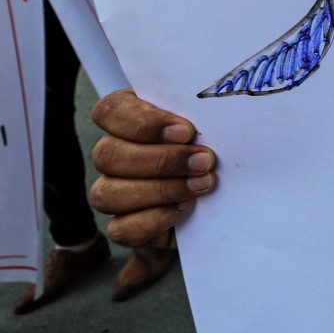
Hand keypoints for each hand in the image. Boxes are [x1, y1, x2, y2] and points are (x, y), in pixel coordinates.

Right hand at [88, 89, 214, 245]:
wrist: (226, 196)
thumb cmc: (214, 146)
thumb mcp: (211, 124)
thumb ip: (202, 114)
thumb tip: (218, 103)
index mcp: (127, 118)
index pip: (110, 112)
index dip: (144, 123)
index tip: (187, 131)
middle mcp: (113, 154)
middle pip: (108, 155)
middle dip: (161, 160)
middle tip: (204, 161)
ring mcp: (113, 192)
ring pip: (108, 193)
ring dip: (161, 190)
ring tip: (202, 185)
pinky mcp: (124, 226)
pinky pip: (121, 229)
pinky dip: (155, 219)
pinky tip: (185, 208)